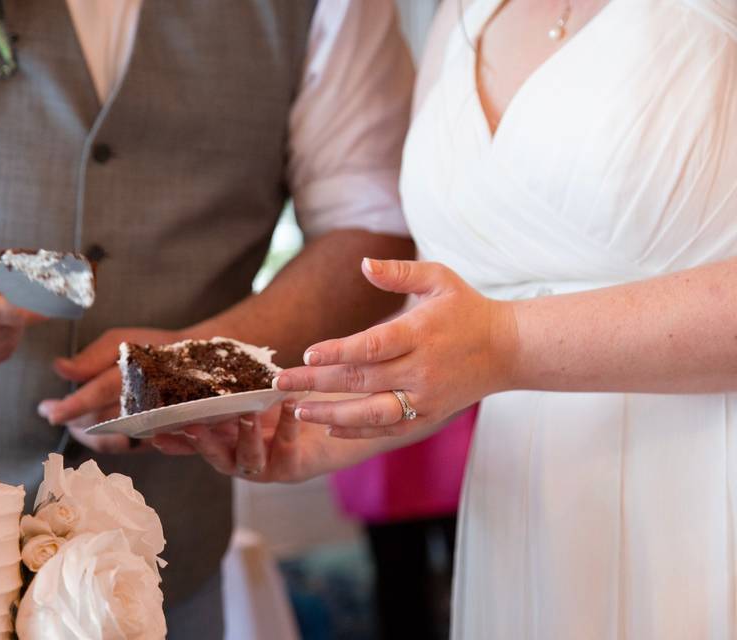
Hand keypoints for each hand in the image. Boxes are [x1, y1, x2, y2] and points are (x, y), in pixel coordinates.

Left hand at [37, 327, 188, 453]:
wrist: (199, 365)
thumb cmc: (154, 347)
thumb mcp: (121, 341)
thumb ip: (91, 357)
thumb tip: (59, 368)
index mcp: (140, 372)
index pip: (100, 391)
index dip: (73, 405)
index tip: (47, 410)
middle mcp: (149, 401)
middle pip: (101, 420)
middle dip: (71, 419)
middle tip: (49, 411)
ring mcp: (155, 423)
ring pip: (110, 439)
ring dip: (82, 433)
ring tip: (66, 421)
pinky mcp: (159, 437)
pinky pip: (122, 447)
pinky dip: (100, 441)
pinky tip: (87, 431)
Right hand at [151, 401, 335, 483]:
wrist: (324, 431)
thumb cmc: (280, 413)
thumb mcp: (250, 402)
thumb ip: (226, 397)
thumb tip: (198, 371)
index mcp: (225, 444)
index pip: (193, 445)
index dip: (174, 442)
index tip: (154, 433)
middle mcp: (239, 460)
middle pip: (216, 457)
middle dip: (204, 443)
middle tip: (193, 427)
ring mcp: (264, 468)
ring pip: (250, 457)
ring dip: (247, 435)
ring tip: (248, 413)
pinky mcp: (291, 467)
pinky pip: (287, 445)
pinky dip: (288, 421)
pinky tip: (290, 401)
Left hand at [274, 259, 517, 437]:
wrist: (509, 350)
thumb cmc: (466, 309)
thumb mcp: (439, 278)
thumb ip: (399, 272)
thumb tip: (363, 262)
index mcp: (421, 333)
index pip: (373, 346)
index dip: (339, 352)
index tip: (308, 354)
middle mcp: (423, 370)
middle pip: (362, 380)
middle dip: (317, 383)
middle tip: (280, 382)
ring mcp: (426, 398)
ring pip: (372, 413)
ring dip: (331, 414)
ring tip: (297, 410)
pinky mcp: (429, 417)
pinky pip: (388, 429)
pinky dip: (358, 432)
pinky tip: (329, 428)